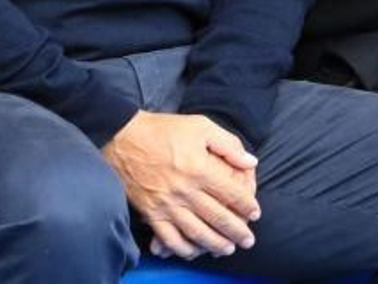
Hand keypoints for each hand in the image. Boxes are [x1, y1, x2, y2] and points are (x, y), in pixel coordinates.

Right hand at [100, 111, 259, 259]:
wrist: (122, 137)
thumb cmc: (163, 130)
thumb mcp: (200, 126)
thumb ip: (228, 144)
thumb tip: (250, 162)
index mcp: (199, 168)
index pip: (231, 194)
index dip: (247, 205)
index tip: (255, 212)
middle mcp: (185, 191)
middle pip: (218, 218)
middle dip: (237, 231)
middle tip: (248, 240)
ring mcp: (167, 205)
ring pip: (197, 233)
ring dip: (216, 244)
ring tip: (228, 249)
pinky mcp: (151, 213)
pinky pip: (170, 239)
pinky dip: (184, 249)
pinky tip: (195, 251)